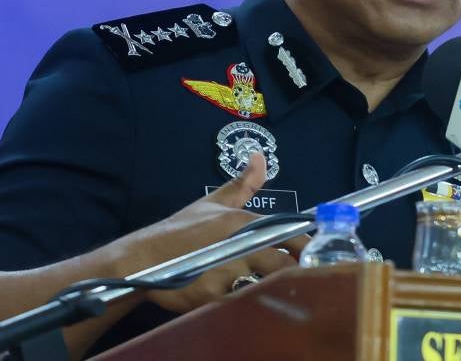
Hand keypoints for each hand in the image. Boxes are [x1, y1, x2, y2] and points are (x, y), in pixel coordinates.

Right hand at [115, 152, 308, 312]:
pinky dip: (250, 304)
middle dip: (296, 273)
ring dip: (274, 289)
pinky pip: (243, 303)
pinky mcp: (214, 295)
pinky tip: (249, 303)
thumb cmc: (182, 232)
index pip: (290, 234)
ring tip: (278, 292)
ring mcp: (227, 270)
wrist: (144, 258)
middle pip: (286, 263)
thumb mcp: (214, 204)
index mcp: (244, 221)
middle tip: (303, 280)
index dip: (307, 248)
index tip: (315, 256)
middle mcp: (239, 243)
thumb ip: (242, 185)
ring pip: (268, 284)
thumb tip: (260, 156)